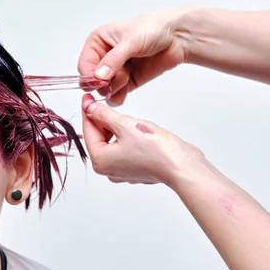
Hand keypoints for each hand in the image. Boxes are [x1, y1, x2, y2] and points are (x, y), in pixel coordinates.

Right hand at [77, 9, 190, 105]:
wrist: (178, 38)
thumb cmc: (154, 29)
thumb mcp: (131, 42)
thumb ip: (113, 60)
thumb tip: (98, 77)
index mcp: (97, 42)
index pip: (84, 65)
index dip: (90, 75)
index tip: (101, 80)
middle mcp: (102, 57)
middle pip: (91, 80)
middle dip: (104, 83)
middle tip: (118, 77)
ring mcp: (114, 71)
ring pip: (102, 90)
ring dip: (114, 88)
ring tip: (128, 76)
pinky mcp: (125, 82)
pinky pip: (114, 96)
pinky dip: (118, 96)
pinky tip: (127, 89)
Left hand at [81, 94, 205, 186]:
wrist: (182, 166)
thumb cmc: (156, 150)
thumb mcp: (125, 125)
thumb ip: (103, 115)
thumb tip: (89, 107)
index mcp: (100, 161)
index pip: (88, 131)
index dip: (88, 111)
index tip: (87, 97)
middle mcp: (108, 169)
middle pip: (98, 138)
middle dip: (103, 121)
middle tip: (106, 104)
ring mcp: (122, 171)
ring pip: (112, 142)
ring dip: (116, 128)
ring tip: (126, 118)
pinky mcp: (135, 169)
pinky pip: (124, 149)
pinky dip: (126, 137)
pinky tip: (136, 130)